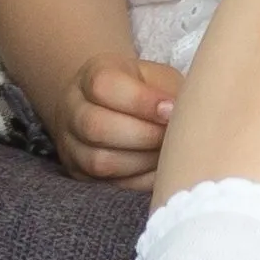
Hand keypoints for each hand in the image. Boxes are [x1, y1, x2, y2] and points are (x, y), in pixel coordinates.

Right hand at [55, 51, 178, 183]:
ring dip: (143, 161)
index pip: (104, 86)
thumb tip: (187, 115)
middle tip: (173, 136)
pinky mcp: (81, 173)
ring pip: (100, 161)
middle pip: (96, 126)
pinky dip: (140, 179)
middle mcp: (74, 110)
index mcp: (94, 75)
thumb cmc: (144, 89)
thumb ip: (167, 92)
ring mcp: (72, 145)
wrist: (110, 105)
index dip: (141, 101)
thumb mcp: (156, 77)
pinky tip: (160, 169)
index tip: (172, 109)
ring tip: (168, 154)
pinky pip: (109, 184)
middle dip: (144, 135)